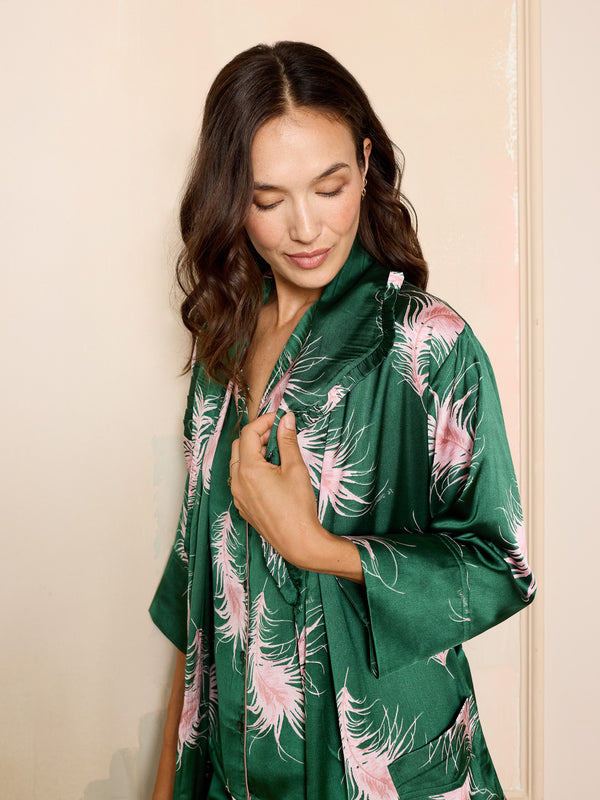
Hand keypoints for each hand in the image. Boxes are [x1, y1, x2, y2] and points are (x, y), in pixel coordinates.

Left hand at [230, 412, 363, 582]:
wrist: (298, 541)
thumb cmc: (298, 507)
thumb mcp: (295, 468)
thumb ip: (287, 441)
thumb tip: (286, 420)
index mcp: (248, 470)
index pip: (248, 433)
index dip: (264, 421)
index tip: (280, 419)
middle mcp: (237, 481)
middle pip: (240, 446)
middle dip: (258, 435)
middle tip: (278, 434)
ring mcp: (238, 495)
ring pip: (239, 463)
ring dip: (254, 452)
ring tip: (277, 453)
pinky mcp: (243, 505)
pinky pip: (240, 479)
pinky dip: (252, 469)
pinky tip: (271, 473)